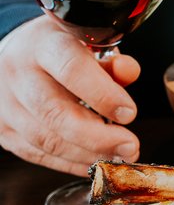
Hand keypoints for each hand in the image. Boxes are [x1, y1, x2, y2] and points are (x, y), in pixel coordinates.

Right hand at [0, 18, 141, 176]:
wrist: (16, 54)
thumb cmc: (58, 49)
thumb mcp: (85, 41)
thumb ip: (110, 60)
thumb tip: (129, 71)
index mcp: (43, 42)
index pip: (72, 69)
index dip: (103, 95)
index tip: (129, 113)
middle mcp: (18, 72)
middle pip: (54, 112)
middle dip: (97, 136)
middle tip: (129, 146)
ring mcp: (6, 103)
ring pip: (45, 139)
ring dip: (86, 154)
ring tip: (117, 158)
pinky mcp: (3, 130)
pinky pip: (37, 154)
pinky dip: (70, 163)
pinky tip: (94, 162)